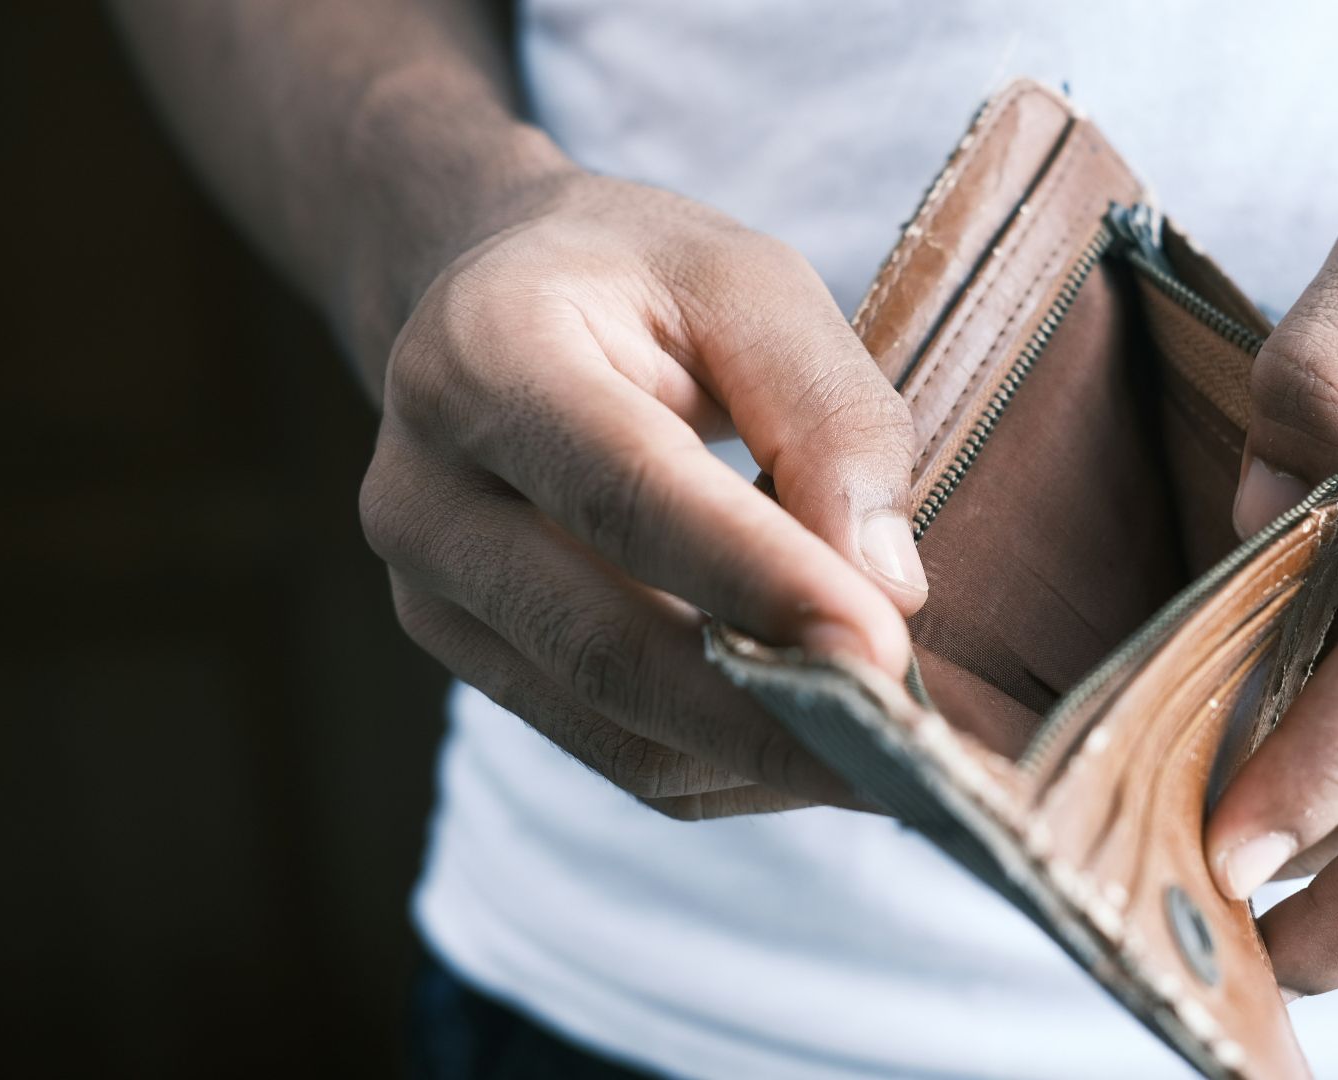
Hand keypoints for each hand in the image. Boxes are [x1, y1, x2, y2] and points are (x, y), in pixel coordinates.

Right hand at [360, 170, 928, 817]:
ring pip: (613, 729)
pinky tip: (817, 741)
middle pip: (605, 646)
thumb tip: (888, 588)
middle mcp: (426, 491)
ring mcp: (431, 594)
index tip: (884, 652)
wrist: (495, 302)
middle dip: (771, 715)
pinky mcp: (471, 661)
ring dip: (763, 758)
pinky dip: (731, 767)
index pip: (628, 494)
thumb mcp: (752, 284)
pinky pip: (616, 756)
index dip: (758, 582)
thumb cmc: (641, 283)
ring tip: (891, 755)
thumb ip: (828, 415)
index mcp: (487, 355)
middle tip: (911, 749)